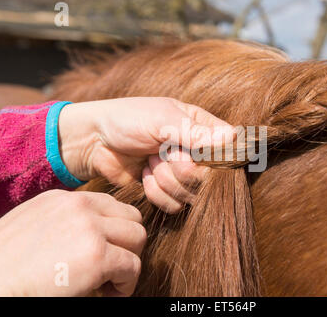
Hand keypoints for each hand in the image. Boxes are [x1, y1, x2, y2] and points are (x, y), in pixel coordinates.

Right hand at [0, 190, 144, 296]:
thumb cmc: (4, 266)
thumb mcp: (35, 227)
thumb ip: (67, 223)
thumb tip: (96, 235)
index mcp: (64, 199)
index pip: (112, 205)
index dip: (115, 232)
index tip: (104, 252)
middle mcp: (80, 206)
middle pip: (132, 218)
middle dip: (127, 244)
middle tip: (111, 267)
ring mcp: (90, 228)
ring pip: (138, 238)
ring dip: (129, 262)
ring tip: (108, 281)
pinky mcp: (97, 256)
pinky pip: (133, 266)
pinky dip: (126, 284)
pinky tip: (105, 293)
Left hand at [58, 97, 233, 212]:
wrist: (94, 141)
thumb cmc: (127, 120)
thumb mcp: (161, 120)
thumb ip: (195, 132)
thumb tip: (233, 137)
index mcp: (201, 127)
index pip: (226, 149)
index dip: (212, 158)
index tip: (191, 153)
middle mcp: (197, 153)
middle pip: (209, 178)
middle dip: (180, 168)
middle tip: (161, 153)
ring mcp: (182, 174)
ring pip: (191, 194)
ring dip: (164, 179)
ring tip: (148, 161)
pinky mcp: (167, 192)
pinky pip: (174, 205)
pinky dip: (155, 192)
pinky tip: (143, 175)